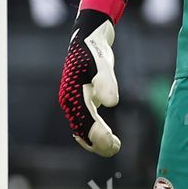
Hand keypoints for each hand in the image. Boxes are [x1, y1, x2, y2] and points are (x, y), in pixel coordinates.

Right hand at [58, 8, 120, 156]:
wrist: (90, 39)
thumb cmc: (94, 51)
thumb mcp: (102, 64)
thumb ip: (106, 83)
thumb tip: (112, 103)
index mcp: (72, 96)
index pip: (84, 122)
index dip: (97, 136)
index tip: (111, 144)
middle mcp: (71, 102)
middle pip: (82, 129)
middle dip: (98, 142)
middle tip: (116, 148)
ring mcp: (76, 102)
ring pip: (84, 128)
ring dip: (98, 140)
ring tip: (116, 146)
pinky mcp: (84, 100)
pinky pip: (87, 122)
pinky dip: (96, 132)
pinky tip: (108, 138)